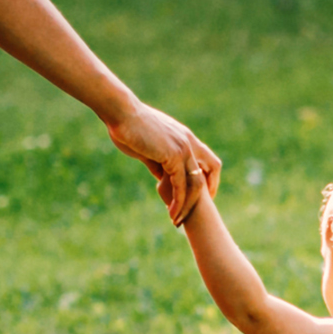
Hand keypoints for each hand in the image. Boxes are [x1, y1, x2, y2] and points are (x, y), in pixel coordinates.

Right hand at [108, 101, 220, 225]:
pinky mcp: (173, 156)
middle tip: (195, 212)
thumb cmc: (128, 127)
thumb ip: (158, 163)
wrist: (121, 113)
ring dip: (188, 204)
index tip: (201, 195)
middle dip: (206, 194)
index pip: (208, 160)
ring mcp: (183, 148)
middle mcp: (189, 142)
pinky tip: (171, 212)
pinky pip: (181, 185)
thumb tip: (161, 178)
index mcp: (185, 137)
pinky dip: (178, 201)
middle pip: (211, 170)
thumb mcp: (148, 148)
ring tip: (177, 220)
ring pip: (196, 183)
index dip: (208, 178)